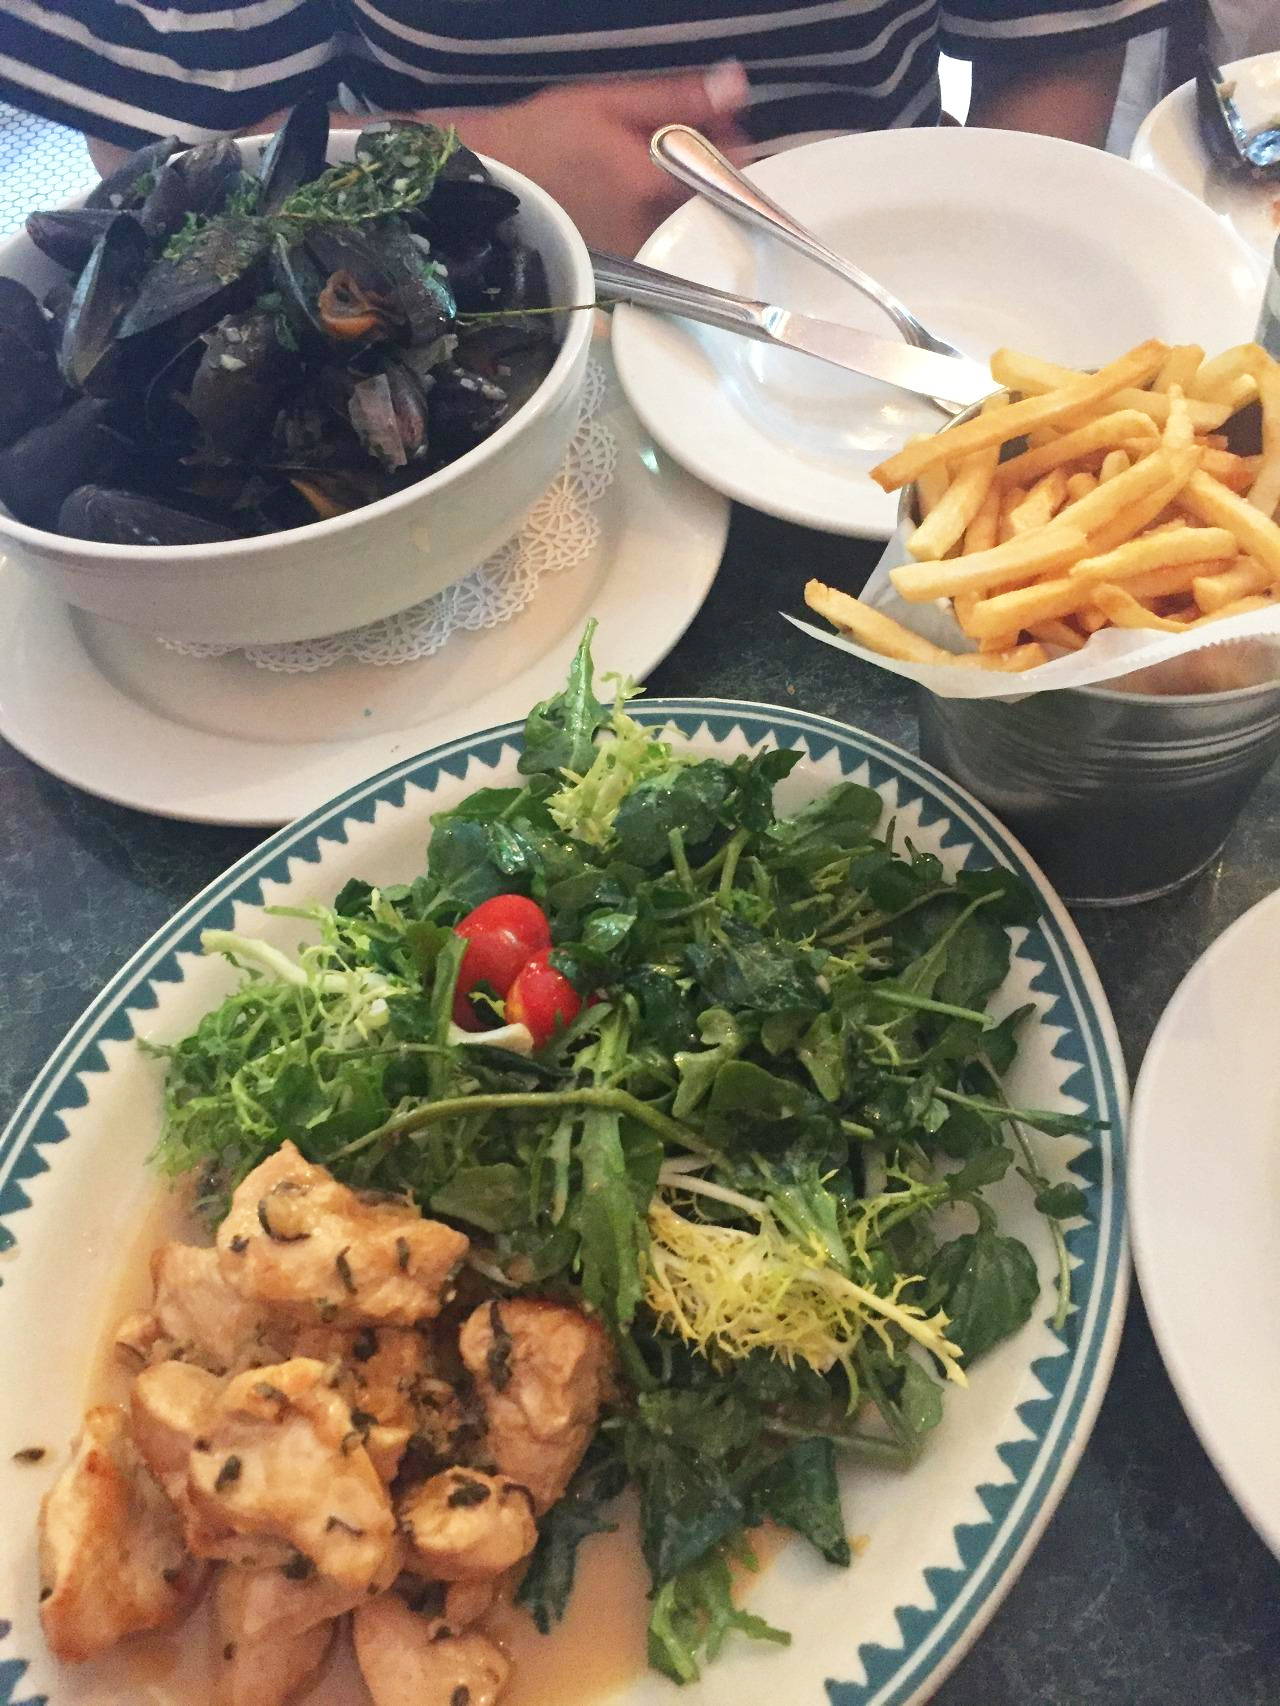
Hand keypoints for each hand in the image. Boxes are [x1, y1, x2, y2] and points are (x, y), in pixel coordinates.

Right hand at [457, 67, 749, 255]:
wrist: (493, 183)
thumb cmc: (545, 137)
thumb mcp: (610, 102)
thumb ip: (677, 98)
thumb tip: (734, 85)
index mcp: (652, 185)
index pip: (725, 172)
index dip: (731, 146)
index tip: (721, 125)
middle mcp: (651, 229)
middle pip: (710, 200)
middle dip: (706, 168)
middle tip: (688, 140)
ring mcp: (638, 254)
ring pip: (688, 221)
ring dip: (686, 191)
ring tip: (656, 164)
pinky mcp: (624, 268)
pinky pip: (663, 238)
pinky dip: (663, 213)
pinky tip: (638, 192)